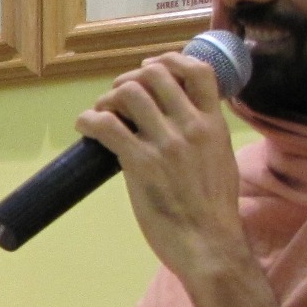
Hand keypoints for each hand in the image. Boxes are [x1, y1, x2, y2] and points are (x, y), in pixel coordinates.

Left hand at [75, 52, 247, 287]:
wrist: (209, 246)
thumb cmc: (214, 213)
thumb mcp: (221, 163)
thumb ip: (206, 139)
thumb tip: (186, 126)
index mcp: (214, 125)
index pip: (199, 71)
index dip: (170, 60)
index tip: (151, 66)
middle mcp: (191, 127)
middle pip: (155, 74)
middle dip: (130, 78)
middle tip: (118, 95)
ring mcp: (166, 144)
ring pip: (128, 93)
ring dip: (107, 98)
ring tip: (101, 112)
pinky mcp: (140, 164)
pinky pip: (107, 125)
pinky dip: (89, 120)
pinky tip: (84, 126)